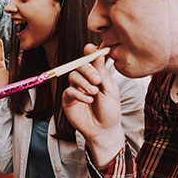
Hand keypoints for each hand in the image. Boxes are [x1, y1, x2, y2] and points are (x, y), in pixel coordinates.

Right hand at [62, 44, 124, 165]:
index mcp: (97, 76)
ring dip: (84, 83)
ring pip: (73, 76)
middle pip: (79, 66)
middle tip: (96, 80)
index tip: (90, 48)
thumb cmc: (110, 111)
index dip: (89, 53)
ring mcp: (75, 89)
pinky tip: (88, 100)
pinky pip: (69, 91)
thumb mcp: (110, 89)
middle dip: (87, 70)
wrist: (103, 130)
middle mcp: (85, 81)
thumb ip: (102, 72)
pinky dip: (79, 94)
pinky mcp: (68, 100)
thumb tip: (98, 54)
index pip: (91, 61)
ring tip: (93, 93)